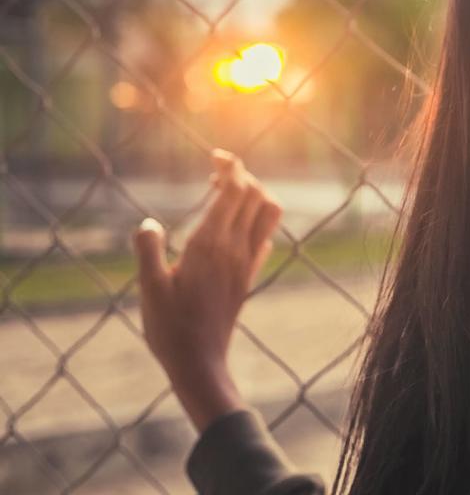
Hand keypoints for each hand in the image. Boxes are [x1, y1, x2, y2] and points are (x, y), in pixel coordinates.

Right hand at [131, 148, 283, 428]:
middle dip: (242, 176)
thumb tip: (149, 223)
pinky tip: (233, 227)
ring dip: (254, 196)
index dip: (231, 167)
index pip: (236, 190)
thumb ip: (148, 250)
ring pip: (269, 213)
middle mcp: (236, 248)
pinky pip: (265, 237)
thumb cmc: (169, 326)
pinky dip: (256, 220)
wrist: (200, 362)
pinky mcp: (249, 275)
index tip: (215, 157)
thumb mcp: (149, 287)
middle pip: (257, 194)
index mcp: (211, 244)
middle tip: (214, 174)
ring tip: (226, 196)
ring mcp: (247, 262)